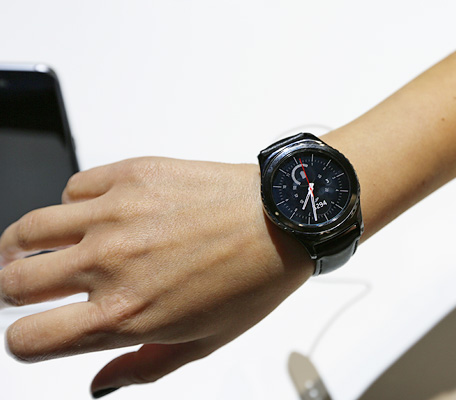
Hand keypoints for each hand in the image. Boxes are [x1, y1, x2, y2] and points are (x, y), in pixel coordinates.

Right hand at [0, 157, 312, 395]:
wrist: (281, 219)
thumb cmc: (252, 279)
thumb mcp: (202, 342)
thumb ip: (142, 367)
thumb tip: (99, 383)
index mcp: (124, 314)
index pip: (28, 340)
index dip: (25, 341)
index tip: (37, 331)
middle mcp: (109, 263)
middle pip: (14, 284)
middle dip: (15, 292)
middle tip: (32, 287)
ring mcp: (115, 214)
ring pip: (27, 230)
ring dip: (24, 246)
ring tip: (40, 248)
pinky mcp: (129, 175)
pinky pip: (74, 188)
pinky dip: (77, 204)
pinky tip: (100, 213)